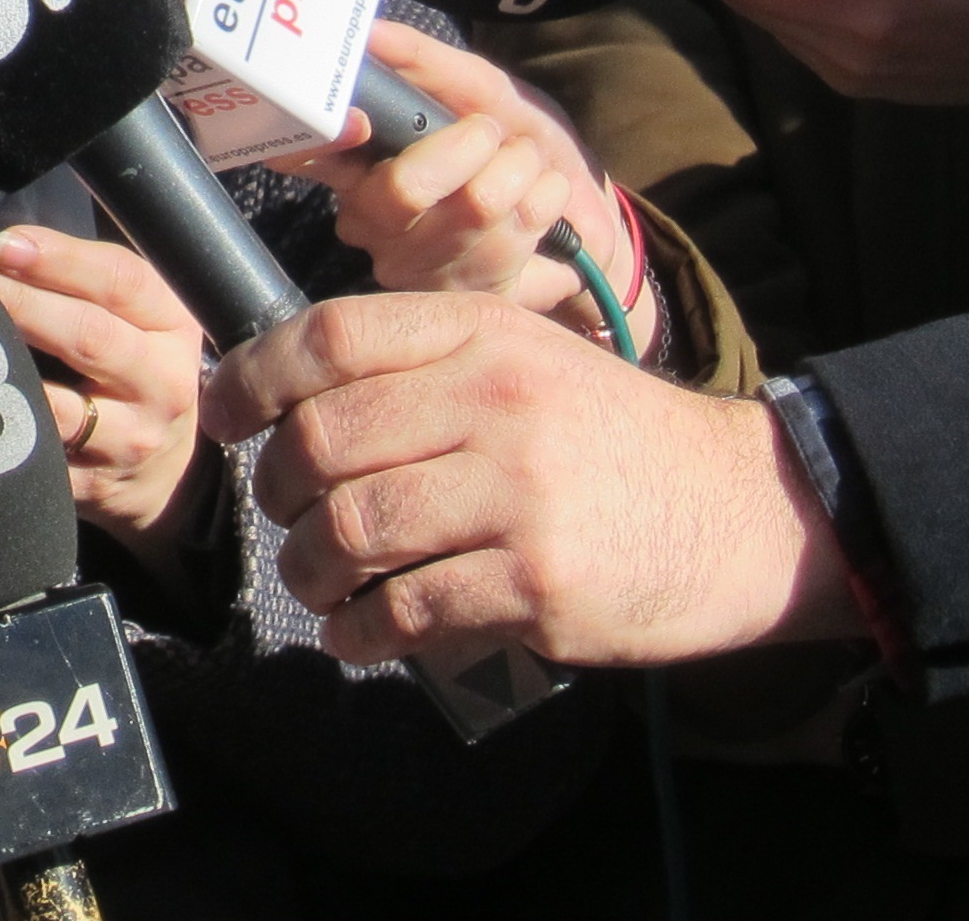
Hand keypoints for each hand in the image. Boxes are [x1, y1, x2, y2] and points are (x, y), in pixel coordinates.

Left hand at [0, 225, 209, 580]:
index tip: (4, 244)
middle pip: (89, 337)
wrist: (167, 472)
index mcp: (172, 326)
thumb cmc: (135, 368)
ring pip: (58, 408)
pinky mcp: (92, 487)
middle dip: (19, 303)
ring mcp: (128, 441)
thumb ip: (91, 278)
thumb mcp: (143, 317)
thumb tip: (9, 239)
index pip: (122, 282)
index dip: (60, 259)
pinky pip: (35, 459)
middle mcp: (160, 384)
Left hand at [203, 292, 855, 669]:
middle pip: (325, 440)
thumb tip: (290, 395)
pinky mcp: (537, 583)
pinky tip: (357, 634)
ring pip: (353, 529)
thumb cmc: (610, 437)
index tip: (224, 415)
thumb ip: (420, 363)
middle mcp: (493, 401)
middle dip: (280, 490)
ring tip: (317, 581)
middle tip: (286, 515)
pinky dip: (360, 631)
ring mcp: (516, 493)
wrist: (743, 510)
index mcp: (480, 333)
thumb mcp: (522, 357)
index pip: (330, 338)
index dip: (254, 377)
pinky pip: (407, 609)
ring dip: (310, 568)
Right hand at [271, 25, 642, 350]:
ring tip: (528, 168)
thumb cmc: (515, 146)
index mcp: (358, 167)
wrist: (581, 216)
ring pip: (475, 209)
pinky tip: (543, 206)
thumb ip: (425, 63)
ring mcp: (417, 271)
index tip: (359, 121)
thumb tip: (371, 32)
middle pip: (404, 190)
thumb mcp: (479, 92)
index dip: (326, 142)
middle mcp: (372, 227)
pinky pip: (514, 244)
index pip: (313, 158)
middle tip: (492, 133)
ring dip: (523, 173)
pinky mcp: (467, 303)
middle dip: (470, 144)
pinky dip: (544, 208)